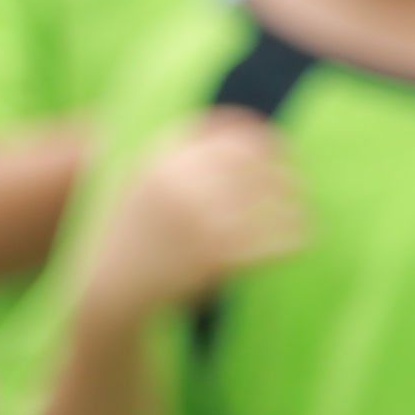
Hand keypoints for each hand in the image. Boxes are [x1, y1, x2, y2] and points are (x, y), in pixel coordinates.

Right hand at [75, 110, 304, 328]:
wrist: (111, 288)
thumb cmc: (136, 232)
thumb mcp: (144, 179)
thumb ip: (182, 151)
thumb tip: (237, 125)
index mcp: (164, 159)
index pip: (235, 138)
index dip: (267, 142)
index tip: (284, 153)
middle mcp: (181, 185)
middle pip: (258, 168)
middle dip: (286, 176)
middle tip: (298, 188)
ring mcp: (198, 222)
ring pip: (273, 204)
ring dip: (296, 208)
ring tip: (303, 217)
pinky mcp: (213, 259)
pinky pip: (273, 242)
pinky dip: (295, 240)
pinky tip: (302, 242)